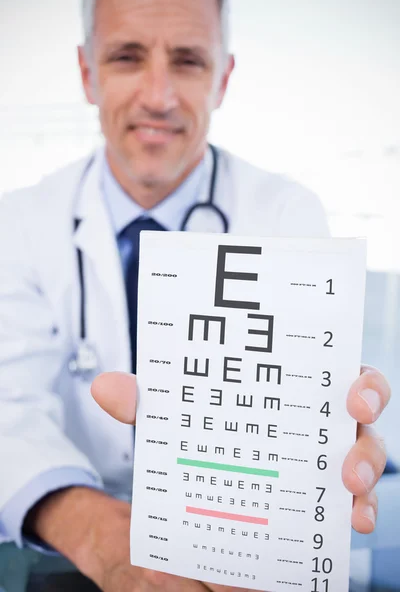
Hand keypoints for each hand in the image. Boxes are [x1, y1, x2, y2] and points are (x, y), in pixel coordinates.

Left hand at [92, 365, 390, 536]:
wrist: (193, 509)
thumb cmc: (198, 444)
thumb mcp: (170, 426)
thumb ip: (146, 408)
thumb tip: (107, 387)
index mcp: (288, 394)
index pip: (334, 374)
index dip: (356, 378)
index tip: (351, 389)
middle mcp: (314, 428)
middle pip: (360, 417)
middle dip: (367, 416)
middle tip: (355, 420)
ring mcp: (322, 468)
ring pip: (365, 460)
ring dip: (366, 469)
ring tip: (348, 485)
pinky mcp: (319, 507)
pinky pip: (352, 507)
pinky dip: (357, 513)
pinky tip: (350, 521)